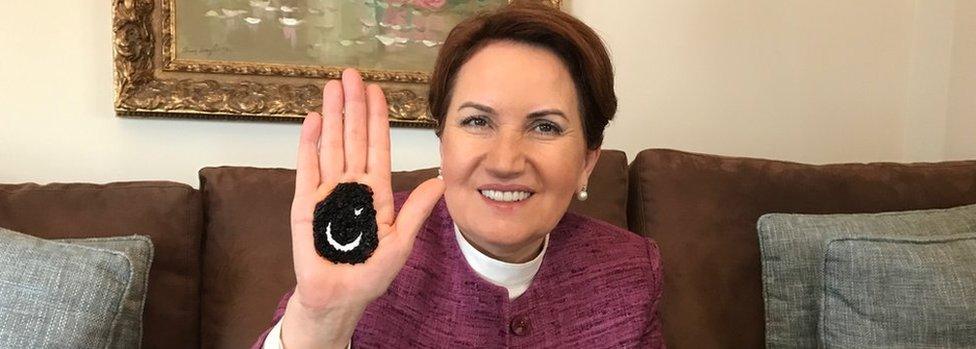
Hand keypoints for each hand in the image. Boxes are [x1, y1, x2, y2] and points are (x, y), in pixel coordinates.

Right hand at [281, 69, 444, 347]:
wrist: (337, 298)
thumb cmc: (369, 275)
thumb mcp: (400, 243)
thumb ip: (416, 211)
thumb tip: (440, 182)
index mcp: (376, 192)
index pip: (377, 147)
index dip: (378, 119)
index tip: (377, 91)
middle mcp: (351, 185)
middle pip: (353, 138)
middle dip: (353, 106)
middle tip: (352, 75)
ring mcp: (327, 191)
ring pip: (331, 146)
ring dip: (332, 116)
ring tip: (332, 87)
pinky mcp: (305, 203)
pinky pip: (307, 168)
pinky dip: (310, 144)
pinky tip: (314, 120)